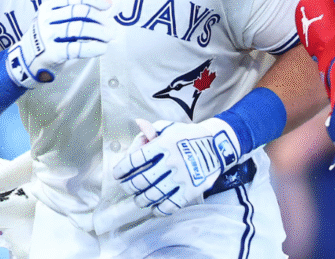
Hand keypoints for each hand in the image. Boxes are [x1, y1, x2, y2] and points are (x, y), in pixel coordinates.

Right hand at [5, 0, 113, 87]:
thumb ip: (71, 14)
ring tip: (109, 37)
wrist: (25, 60)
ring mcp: (47, 35)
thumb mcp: (53, 20)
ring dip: (99, 32)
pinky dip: (92, 48)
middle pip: (79, 11)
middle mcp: (47, 18)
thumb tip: (103, 12)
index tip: (108, 5)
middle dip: (99, 18)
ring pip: (79, 28)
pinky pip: (76, 48)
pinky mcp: (51, 53)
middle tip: (110, 27)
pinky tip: (102, 48)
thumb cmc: (46, 38)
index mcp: (49, 7)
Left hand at [114, 118, 239, 216]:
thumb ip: (153, 129)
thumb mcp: (171, 128)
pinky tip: (154, 208)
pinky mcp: (191, 190)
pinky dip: (159, 209)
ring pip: (154, 194)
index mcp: (164, 143)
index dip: (123, 169)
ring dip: (141, 199)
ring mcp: (182, 177)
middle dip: (130, 186)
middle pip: (142, 179)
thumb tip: (139, 125)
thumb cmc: (189, 136)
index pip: (136, 159)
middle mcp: (172, 160)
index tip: (117, 174)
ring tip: (138, 199)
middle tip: (127, 187)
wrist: (217, 145)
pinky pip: (171, 205)